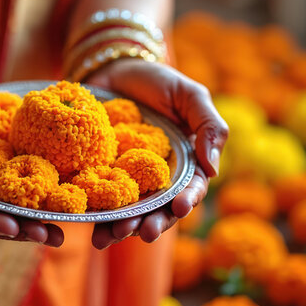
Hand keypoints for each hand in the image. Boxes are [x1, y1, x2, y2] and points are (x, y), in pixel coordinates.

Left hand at [86, 59, 228, 248]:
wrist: (112, 69)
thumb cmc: (157, 81)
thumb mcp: (190, 95)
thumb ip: (209, 127)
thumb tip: (213, 170)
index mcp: (183, 164)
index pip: (190, 189)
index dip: (186, 201)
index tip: (178, 208)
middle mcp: (156, 178)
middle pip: (158, 209)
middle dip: (153, 223)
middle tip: (144, 234)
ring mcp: (127, 179)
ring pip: (129, 211)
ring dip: (123, 227)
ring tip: (112, 237)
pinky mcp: (100, 175)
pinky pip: (100, 199)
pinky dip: (97, 217)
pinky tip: (92, 230)